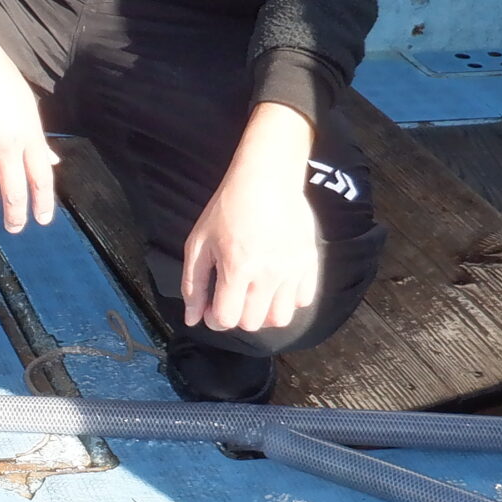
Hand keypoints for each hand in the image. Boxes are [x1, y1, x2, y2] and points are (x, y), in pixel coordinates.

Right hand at [0, 13, 57, 231]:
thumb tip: (52, 161)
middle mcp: (8, 145)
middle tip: (14, 228)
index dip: (43, 203)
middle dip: (16, 216)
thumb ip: (38, 138)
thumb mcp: (28, 105)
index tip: (43, 219)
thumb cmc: (0, 77)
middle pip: (15, 192)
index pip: (42, 178)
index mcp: (29, 134)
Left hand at [180, 103, 319, 333]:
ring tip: (255, 295)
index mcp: (237, 268)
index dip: (214, 318)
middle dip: (237, 316)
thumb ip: (193, 284)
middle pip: (253, 323)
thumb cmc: (227, 208)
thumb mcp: (199, 243)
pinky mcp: (309, 263)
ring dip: (263, 313)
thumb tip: (192, 318)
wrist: (267, 178)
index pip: (226, 318)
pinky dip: (288, 300)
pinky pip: (303, 300)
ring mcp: (293, 270)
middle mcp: (268, 274)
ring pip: (280, 318)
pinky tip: (276, 284)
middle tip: (232, 296)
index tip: (212, 305)